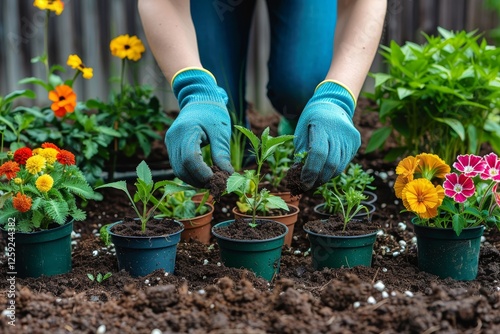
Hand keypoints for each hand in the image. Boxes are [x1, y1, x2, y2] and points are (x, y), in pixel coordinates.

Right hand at [165, 68, 233, 187]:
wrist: (199, 99)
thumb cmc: (213, 113)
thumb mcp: (221, 133)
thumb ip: (222, 154)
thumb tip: (227, 175)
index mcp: (186, 130)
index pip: (190, 158)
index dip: (202, 173)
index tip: (217, 180)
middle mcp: (173, 137)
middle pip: (182, 167)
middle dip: (199, 180)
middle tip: (216, 185)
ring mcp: (170, 142)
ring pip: (178, 170)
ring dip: (194, 180)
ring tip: (211, 182)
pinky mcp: (171, 146)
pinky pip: (178, 165)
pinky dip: (190, 173)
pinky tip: (203, 175)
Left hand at [293, 80, 360, 190]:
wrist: (332, 105)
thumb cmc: (311, 120)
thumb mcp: (300, 133)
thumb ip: (300, 154)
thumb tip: (298, 177)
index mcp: (322, 125)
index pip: (318, 154)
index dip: (310, 172)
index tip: (302, 183)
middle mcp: (339, 131)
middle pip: (330, 163)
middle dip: (317, 179)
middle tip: (307, 186)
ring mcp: (350, 137)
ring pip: (339, 166)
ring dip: (325, 177)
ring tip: (314, 181)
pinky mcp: (356, 141)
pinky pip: (345, 162)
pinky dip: (333, 170)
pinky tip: (325, 171)